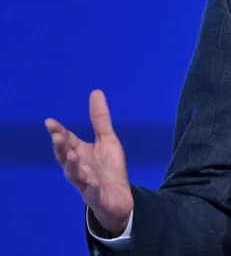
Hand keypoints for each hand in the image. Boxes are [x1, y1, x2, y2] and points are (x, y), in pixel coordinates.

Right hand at [45, 90, 133, 236]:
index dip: (59, 132)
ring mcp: (87, 183)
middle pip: (66, 157)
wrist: (119, 199)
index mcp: (80, 153)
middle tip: (58, 136)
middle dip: (61, 147)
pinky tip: (94, 182)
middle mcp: (79, 168)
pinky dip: (92, 187)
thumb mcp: (107, 140)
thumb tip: (96, 92)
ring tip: (73, 156)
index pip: (67, 141)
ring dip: (73, 166)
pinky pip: (93, 192)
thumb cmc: (108, 169)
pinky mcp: (97, 196)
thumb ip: (100, 119)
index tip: (50, 121)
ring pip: (76, 175)